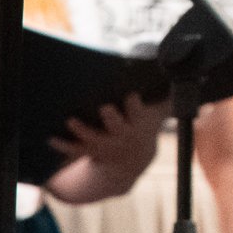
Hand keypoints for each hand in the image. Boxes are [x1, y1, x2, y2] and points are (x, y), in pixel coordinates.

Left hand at [46, 92, 165, 199]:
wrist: (133, 161)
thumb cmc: (144, 125)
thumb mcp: (158, 112)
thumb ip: (166, 95)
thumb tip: (181, 70)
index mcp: (138, 124)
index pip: (139, 113)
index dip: (135, 105)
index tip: (132, 94)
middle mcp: (122, 135)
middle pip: (117, 127)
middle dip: (112, 118)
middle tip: (105, 107)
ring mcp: (104, 145)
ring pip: (93, 139)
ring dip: (82, 130)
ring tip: (72, 120)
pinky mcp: (90, 151)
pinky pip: (74, 150)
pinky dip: (62, 145)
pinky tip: (51, 138)